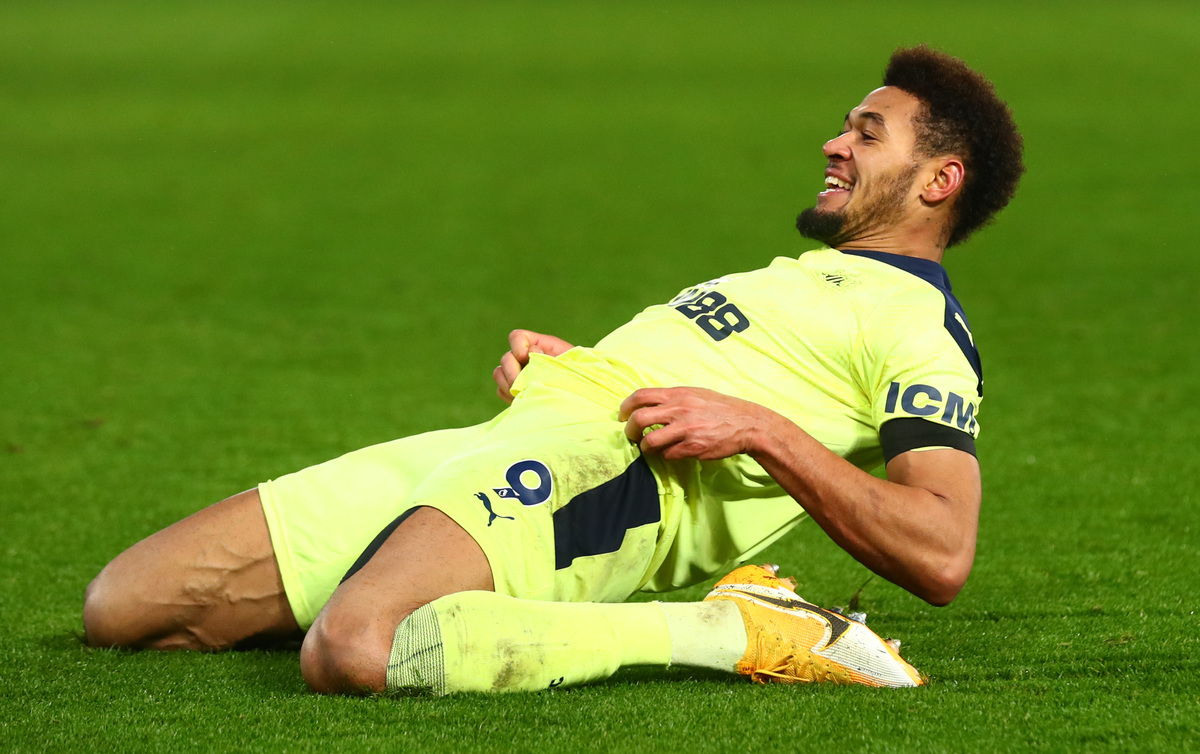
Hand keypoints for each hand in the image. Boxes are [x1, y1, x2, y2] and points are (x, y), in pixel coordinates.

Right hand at [493, 329, 574, 403]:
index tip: (526, 358)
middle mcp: (525, 358)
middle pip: (505, 358)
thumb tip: (530, 355)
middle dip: (513, 372)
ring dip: (510, 385)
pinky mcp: (514, 390)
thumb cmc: (580, 376)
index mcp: (539, 345)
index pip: (517, 337)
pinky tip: (524, 400)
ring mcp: (518, 374)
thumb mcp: (569, 363)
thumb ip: (549, 357)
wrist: (583, 396)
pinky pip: (501, 391)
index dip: (517, 347)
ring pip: (499, 374)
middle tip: (524, 385)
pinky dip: (509, 396)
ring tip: (525, 393)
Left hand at [618, 387, 768, 460]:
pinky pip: (668, 455)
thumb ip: (672, 399)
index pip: (641, 396)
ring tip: (650, 447)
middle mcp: (679, 410)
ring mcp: (685, 430)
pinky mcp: (693, 447)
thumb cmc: (719, 408)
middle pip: (639, 419)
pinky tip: (671, 452)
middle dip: (629, 431)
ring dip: (645, 447)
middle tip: (631, 436)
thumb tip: (649, 405)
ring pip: (650, 442)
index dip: (625, 407)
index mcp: (677, 394)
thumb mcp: (695, 394)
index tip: (622, 416)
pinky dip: (665, 455)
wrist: (746, 423)